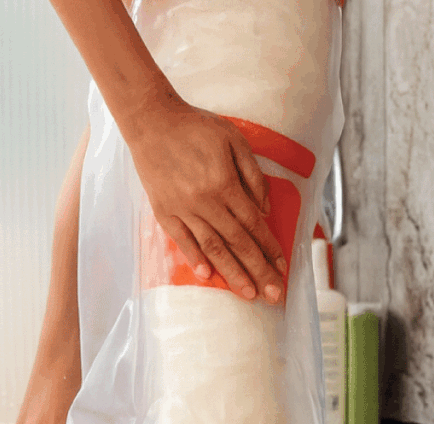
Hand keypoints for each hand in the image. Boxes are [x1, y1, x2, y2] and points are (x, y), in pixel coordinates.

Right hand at [124, 98, 286, 302]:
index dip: (269, 248)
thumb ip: (254, 176)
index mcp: (225, 184)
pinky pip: (181, 240)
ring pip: (212, 247)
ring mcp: (182, 208)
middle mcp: (204, 201)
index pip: (254, 224)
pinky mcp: (163, 210)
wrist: (150, 119)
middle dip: (257, 271)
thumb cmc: (197, 128)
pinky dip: (194, 258)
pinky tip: (208, 276)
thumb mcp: (235, 141)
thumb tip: (264, 210)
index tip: (282, 267)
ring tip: (247, 294)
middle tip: (273, 295)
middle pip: (237, 243)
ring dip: (232, 273)